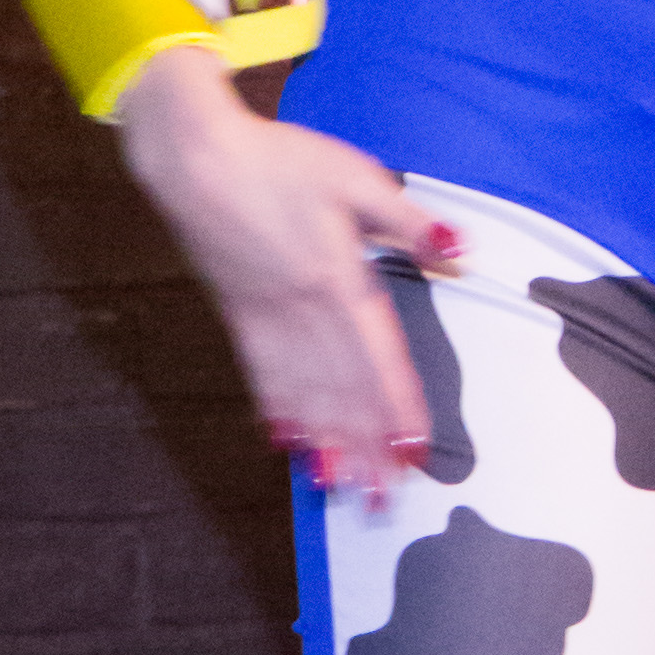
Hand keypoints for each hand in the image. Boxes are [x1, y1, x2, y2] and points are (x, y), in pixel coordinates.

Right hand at [114, 42, 456, 507]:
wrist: (193, 156)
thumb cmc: (278, 160)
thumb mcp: (355, 177)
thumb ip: (408, 222)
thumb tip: (461, 253)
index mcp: (338, 278)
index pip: (377, 355)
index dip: (397, 406)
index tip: (413, 451)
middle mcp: (301, 310)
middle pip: (340, 388)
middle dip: (364, 446)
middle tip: (382, 499)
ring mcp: (265, 318)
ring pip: (300, 393)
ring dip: (324, 444)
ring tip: (341, 489)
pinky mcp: (238, 316)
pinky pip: (261, 375)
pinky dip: (278, 412)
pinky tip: (287, 444)